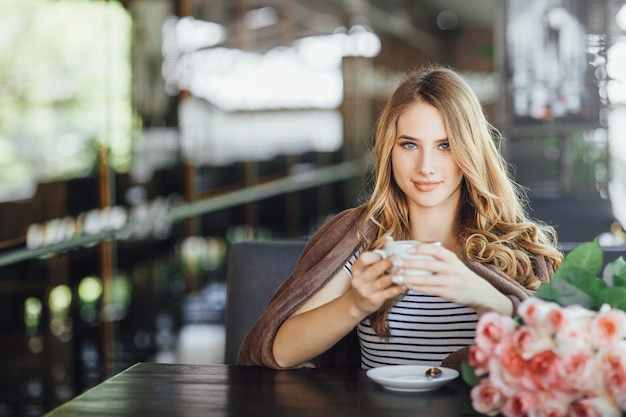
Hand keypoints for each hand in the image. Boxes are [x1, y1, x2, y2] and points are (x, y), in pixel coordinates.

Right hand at [348, 250, 405, 316]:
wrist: (357, 303)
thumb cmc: (366, 281)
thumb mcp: (367, 268)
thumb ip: (379, 254)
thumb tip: (389, 238)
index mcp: (356, 269)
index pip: (364, 259)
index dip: (376, 255)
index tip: (386, 254)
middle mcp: (359, 280)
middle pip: (374, 270)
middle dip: (387, 263)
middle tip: (399, 258)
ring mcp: (366, 291)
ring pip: (382, 282)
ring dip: (395, 276)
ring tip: (405, 271)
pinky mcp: (374, 300)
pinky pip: (388, 293)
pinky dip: (398, 289)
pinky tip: (406, 285)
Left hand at [390, 244, 512, 315]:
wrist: (478, 292)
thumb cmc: (459, 275)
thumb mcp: (452, 263)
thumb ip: (437, 258)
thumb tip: (413, 250)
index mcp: (451, 258)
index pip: (435, 250)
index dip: (420, 249)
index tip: (406, 249)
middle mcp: (451, 268)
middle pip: (428, 264)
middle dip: (409, 263)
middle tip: (395, 262)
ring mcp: (450, 282)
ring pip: (426, 280)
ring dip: (409, 279)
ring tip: (395, 277)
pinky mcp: (448, 293)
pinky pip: (429, 290)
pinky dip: (416, 288)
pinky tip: (406, 286)